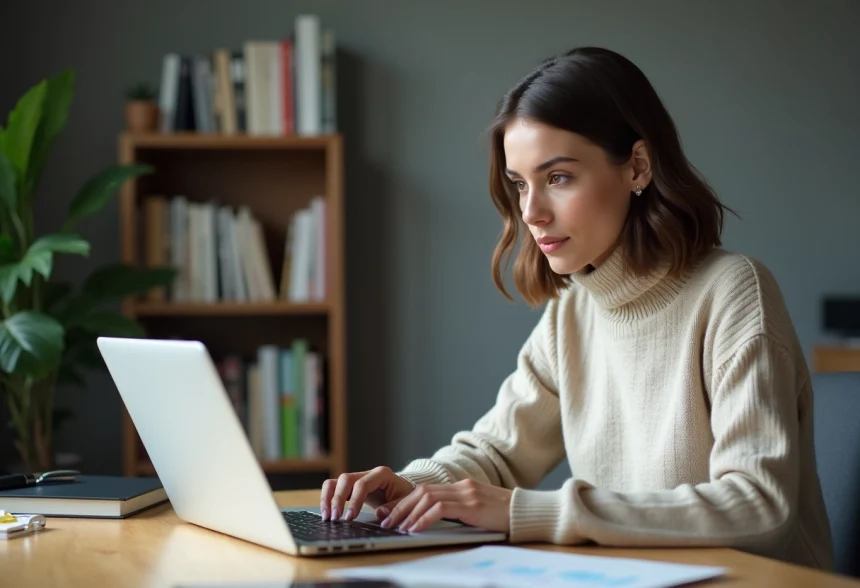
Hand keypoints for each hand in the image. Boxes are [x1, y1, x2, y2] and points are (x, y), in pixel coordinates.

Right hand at [320, 466, 414, 521]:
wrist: (402, 490)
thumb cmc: (404, 495)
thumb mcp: (405, 502)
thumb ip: (395, 507)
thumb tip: (380, 514)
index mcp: (382, 474)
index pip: (362, 484)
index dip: (354, 501)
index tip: (349, 517)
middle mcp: (367, 473)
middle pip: (345, 479)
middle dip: (338, 499)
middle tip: (335, 518)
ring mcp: (356, 478)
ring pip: (335, 481)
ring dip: (328, 498)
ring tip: (327, 517)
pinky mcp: (350, 486)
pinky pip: (333, 488)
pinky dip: (327, 499)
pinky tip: (327, 513)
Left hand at [380, 478, 511, 533]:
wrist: (527, 513)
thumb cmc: (505, 517)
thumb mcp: (478, 512)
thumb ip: (459, 511)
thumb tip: (434, 521)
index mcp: (462, 487)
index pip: (426, 490)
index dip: (405, 501)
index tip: (390, 512)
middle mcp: (462, 486)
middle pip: (422, 491)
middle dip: (401, 506)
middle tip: (386, 520)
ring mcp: (467, 493)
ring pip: (427, 497)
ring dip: (409, 513)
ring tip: (398, 527)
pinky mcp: (472, 504)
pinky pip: (441, 508)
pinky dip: (424, 518)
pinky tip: (416, 528)